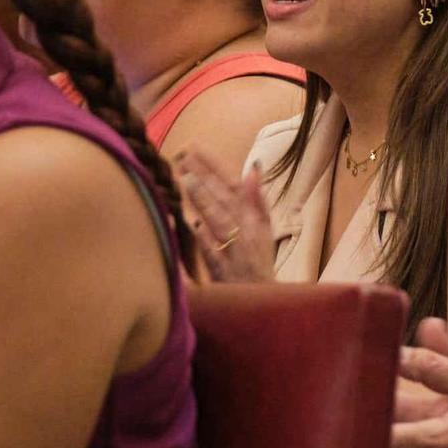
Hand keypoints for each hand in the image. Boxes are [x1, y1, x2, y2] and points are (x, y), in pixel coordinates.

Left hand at [176, 151, 275, 282]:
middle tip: (182, 155)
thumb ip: (257, 198)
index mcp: (255, 219)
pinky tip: (187, 220)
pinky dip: (202, 235)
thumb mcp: (264, 229)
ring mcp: (235, 251)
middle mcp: (247, 232)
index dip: (215, 166)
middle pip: (225, 198)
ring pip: (219, 219)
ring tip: (185, 178)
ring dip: (204, 199)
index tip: (195, 148)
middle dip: (204, 175)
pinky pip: (211, 250)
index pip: (234, 185)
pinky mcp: (224, 271)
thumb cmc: (258, 262)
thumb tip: (253, 166)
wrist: (260, 299)